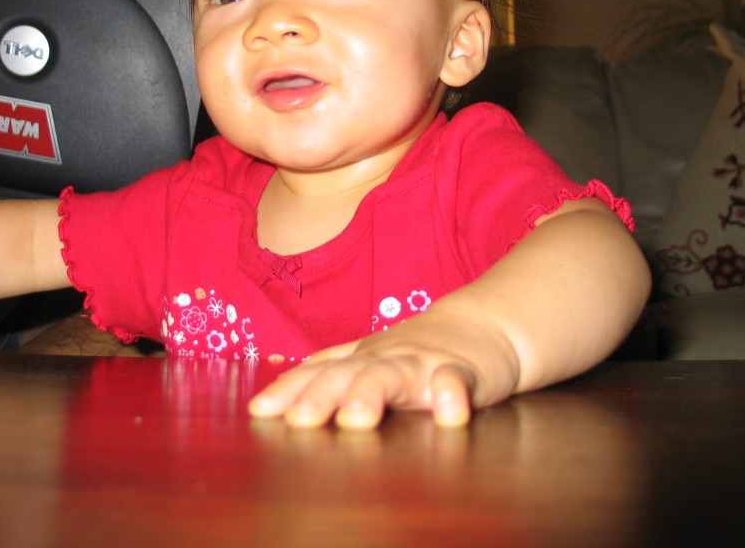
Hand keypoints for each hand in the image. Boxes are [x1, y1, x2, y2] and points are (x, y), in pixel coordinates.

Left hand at [248, 314, 517, 429]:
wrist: (485, 324)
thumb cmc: (418, 352)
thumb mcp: (370, 360)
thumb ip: (327, 374)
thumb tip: (271, 393)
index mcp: (360, 361)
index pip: (318, 373)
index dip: (289, 390)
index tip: (259, 411)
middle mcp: (385, 360)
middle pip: (348, 374)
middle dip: (322, 395)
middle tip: (298, 420)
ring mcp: (422, 363)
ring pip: (394, 375)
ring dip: (372, 392)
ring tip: (356, 419)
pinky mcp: (462, 371)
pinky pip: (456, 381)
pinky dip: (451, 396)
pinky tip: (448, 415)